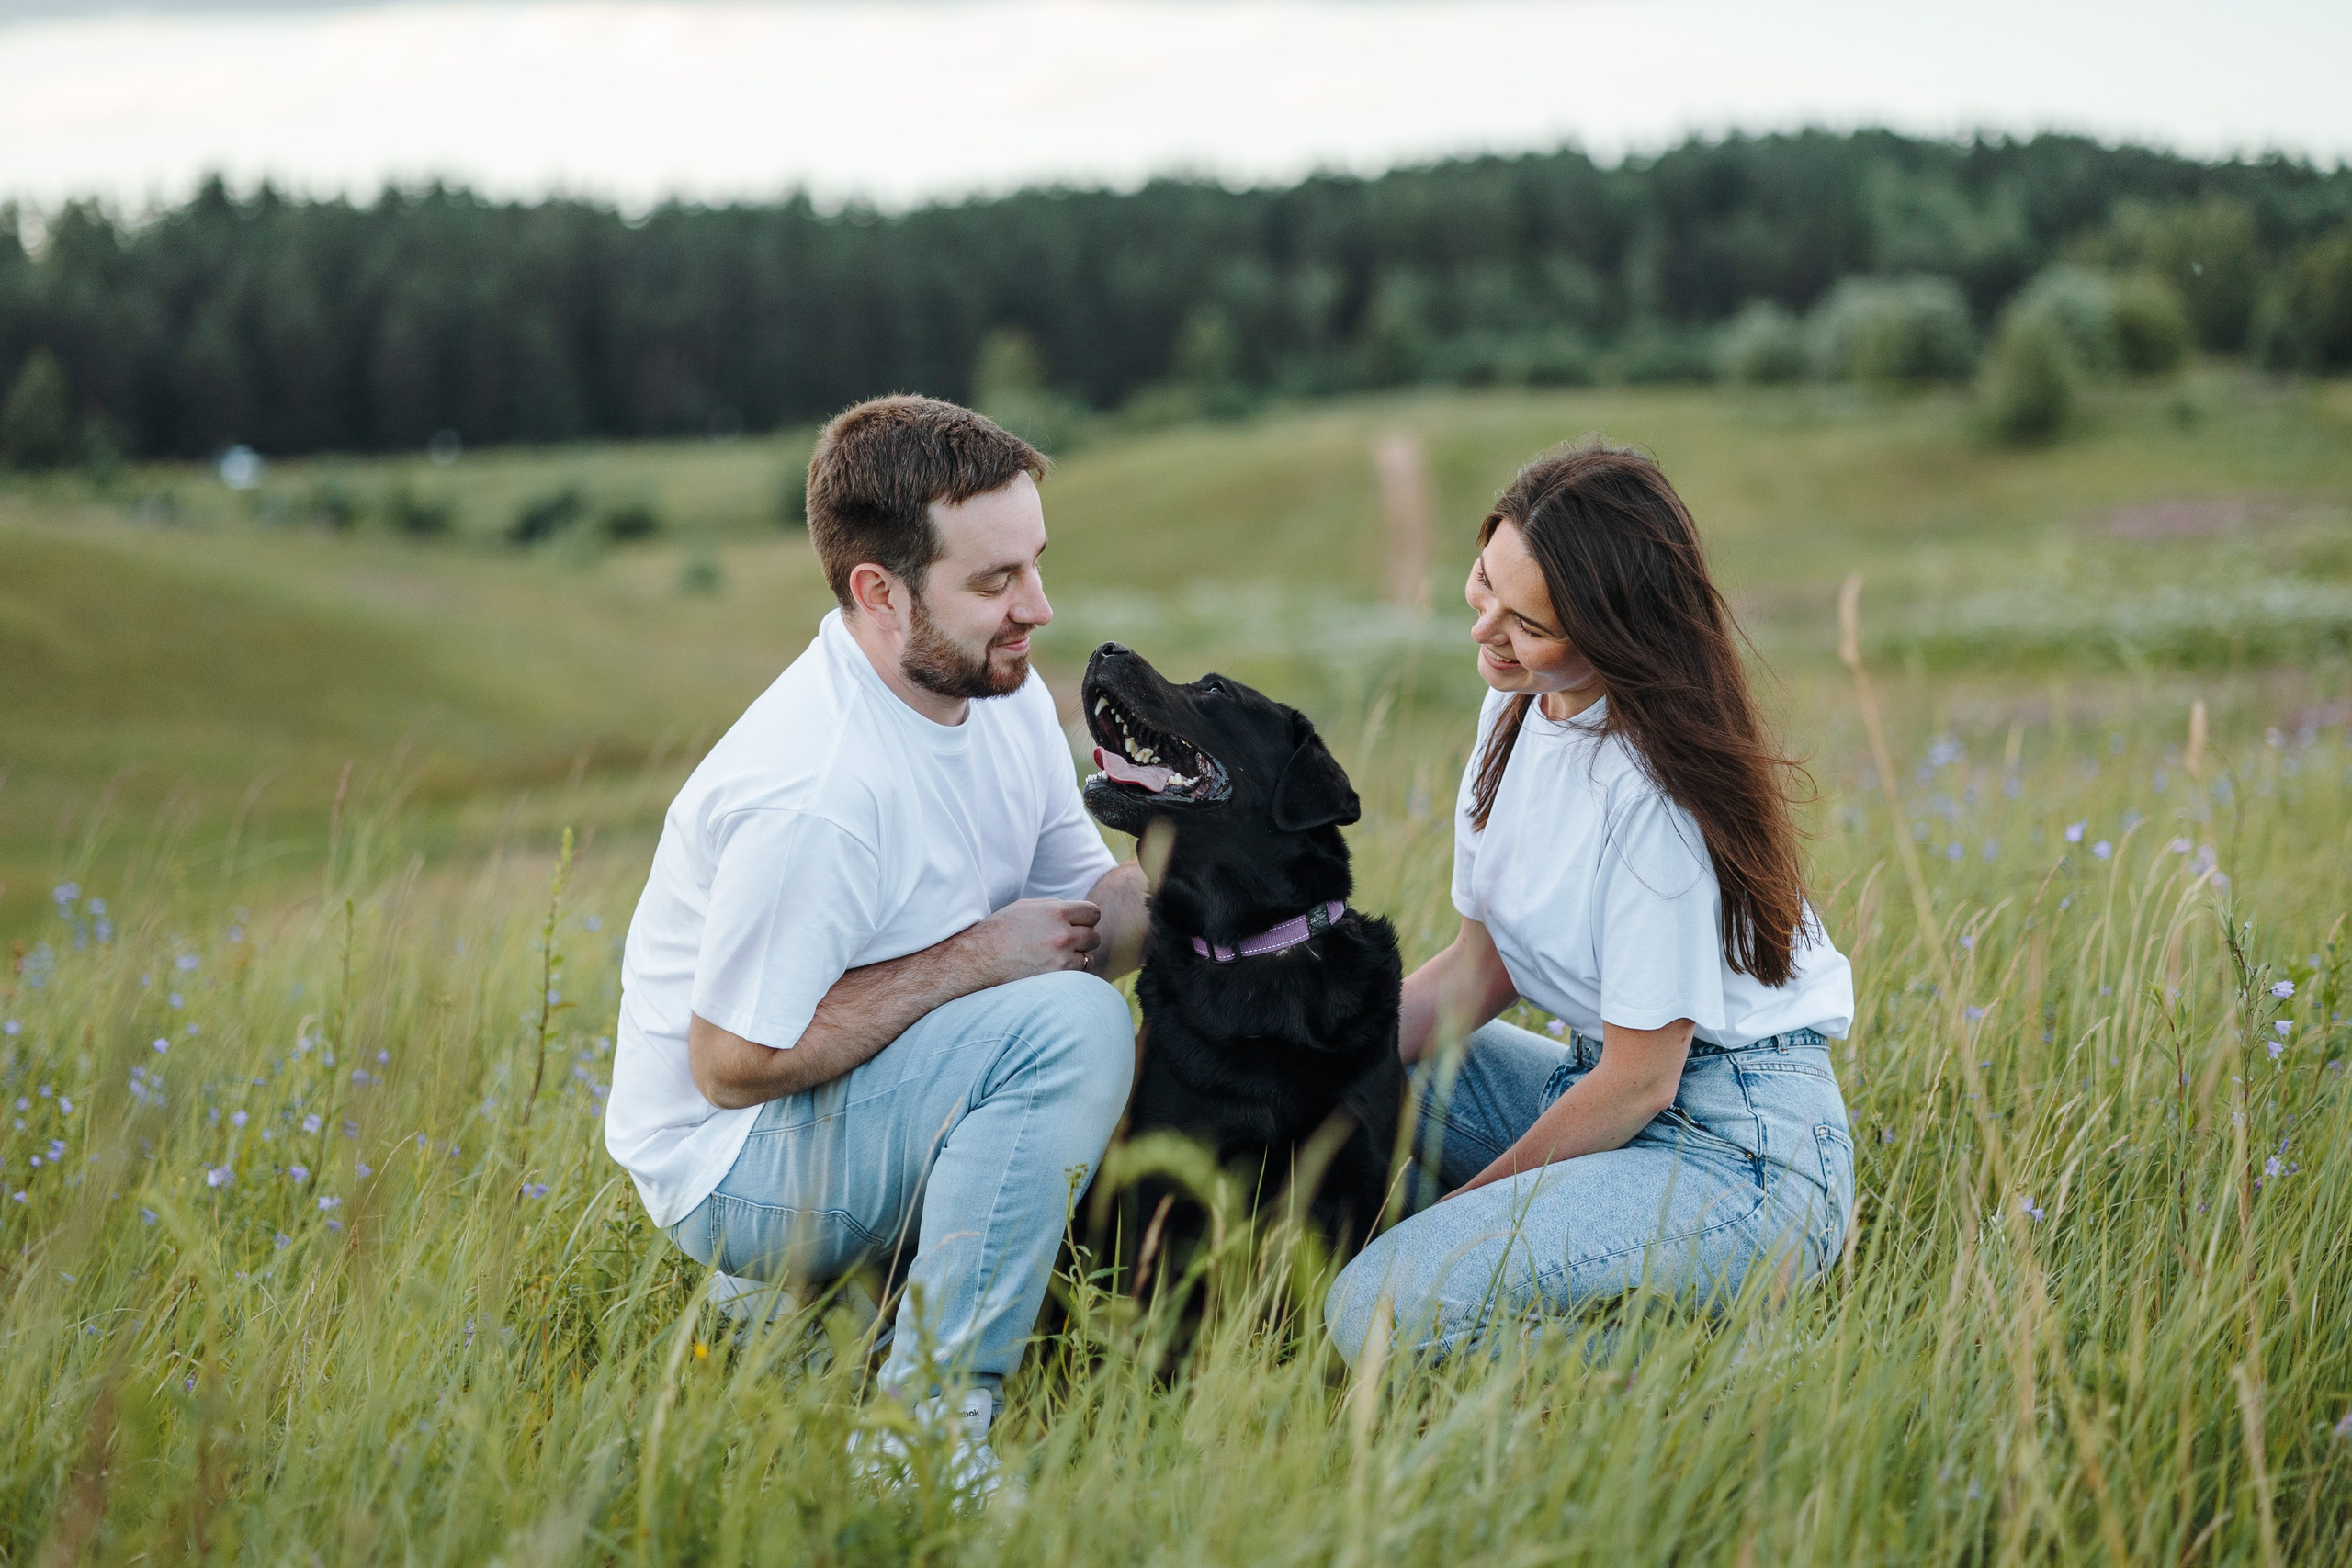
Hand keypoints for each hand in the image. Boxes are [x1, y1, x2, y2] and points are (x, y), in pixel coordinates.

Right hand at [958, 898, 1102, 985]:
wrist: (980, 959)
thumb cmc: (1000, 931)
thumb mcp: (1025, 908)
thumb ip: (1053, 907)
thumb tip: (1073, 910)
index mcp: (1056, 911)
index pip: (1093, 912)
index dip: (1087, 919)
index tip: (1078, 925)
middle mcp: (1062, 933)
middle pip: (1094, 936)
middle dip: (1083, 940)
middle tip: (1067, 945)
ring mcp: (1061, 957)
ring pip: (1089, 957)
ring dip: (1079, 958)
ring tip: (1059, 959)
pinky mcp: (1057, 976)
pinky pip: (1079, 974)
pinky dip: (1072, 973)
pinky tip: (1056, 970)